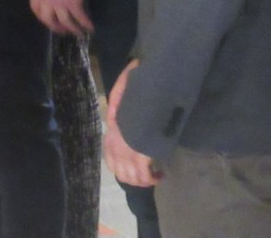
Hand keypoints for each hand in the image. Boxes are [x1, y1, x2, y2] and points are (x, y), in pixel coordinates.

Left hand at [29, 0, 92, 35]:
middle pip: (48, 19)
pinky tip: (90, 28)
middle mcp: (47, 0)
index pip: (35, 7)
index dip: (40, 16)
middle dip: (55, 27)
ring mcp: (60, 3)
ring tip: (78, 34)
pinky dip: (85, 23)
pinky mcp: (74, 3)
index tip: (46, 20)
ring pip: (65, 21)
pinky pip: (79, 16)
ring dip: (72, 29)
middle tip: (62, 31)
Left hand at [104, 61, 158, 187]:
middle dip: (135, 179)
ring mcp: (127, 153)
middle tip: (147, 176)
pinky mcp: (140, 156)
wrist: (148, 90)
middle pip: (122, 174)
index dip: (121, 168)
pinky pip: (145, 175)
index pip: (111, 161)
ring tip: (155, 176)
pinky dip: (153, 178)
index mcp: (111, 134)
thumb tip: (116, 119)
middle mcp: (115, 146)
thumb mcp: (121, 98)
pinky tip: (160, 174)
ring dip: (144, 180)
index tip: (132, 168)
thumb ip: (117, 109)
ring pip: (133, 178)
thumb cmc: (136, 92)